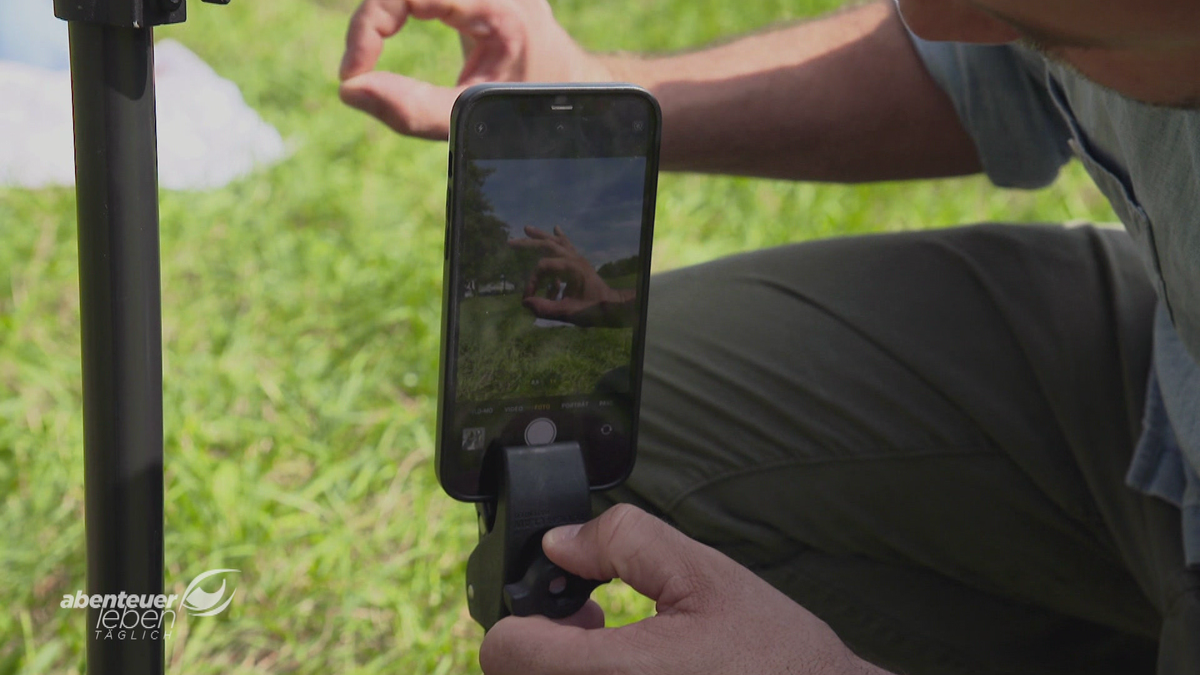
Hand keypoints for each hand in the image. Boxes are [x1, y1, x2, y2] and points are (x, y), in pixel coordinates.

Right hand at [339, 0, 612, 138]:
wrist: (572, 91)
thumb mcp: (473, 113)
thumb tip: (351, 90)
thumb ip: (416, 109)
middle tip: (359, 67)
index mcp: (500, 7)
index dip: (369, 26)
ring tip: (368, 53)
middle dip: (373, 21)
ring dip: (382, 15)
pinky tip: (383, 39)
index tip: (354, 73)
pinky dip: (394, 10)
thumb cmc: (531, 108)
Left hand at [480, 504, 889, 674]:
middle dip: (545, 645)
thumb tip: (560, 542)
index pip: (505, 651)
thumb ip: (625, 542)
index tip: (563, 606)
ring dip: (564, 669)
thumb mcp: (705, 575)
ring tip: (618, 650)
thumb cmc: (775, 655)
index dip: (522, 617)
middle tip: (596, 622)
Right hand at [509, 226, 633, 326]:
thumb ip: (546, 308)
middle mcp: (574, 258)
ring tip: (527, 227)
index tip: (528, 298)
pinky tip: (556, 228)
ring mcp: (578, 258)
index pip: (543, 267)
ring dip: (541, 235)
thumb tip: (525, 303)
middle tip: (510, 243)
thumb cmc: (592, 310)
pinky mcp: (580, 262)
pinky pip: (568, 245)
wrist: (612, 306)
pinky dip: (560, 237)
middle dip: (528, 244)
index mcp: (571, 268)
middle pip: (547, 245)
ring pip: (557, 242)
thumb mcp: (568, 313)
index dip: (532, 282)